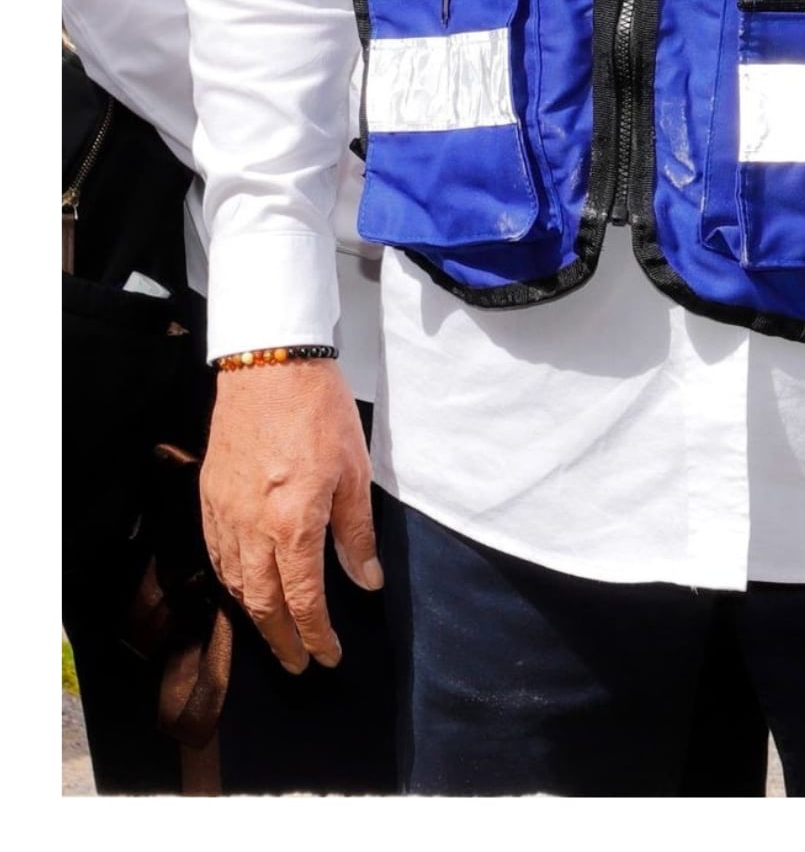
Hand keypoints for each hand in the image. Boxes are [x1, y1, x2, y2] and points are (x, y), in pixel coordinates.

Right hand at [201, 357, 379, 673]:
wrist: (269, 369)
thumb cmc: (321, 414)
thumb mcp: (355, 471)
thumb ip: (357, 532)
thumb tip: (368, 581)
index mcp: (294, 523)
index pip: (304, 598)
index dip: (316, 634)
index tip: (328, 657)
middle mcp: (252, 528)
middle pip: (263, 602)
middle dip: (282, 640)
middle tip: (300, 664)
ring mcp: (225, 516)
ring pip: (235, 584)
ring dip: (256, 617)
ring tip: (278, 636)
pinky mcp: (209, 500)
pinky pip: (217, 557)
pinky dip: (232, 584)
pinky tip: (245, 591)